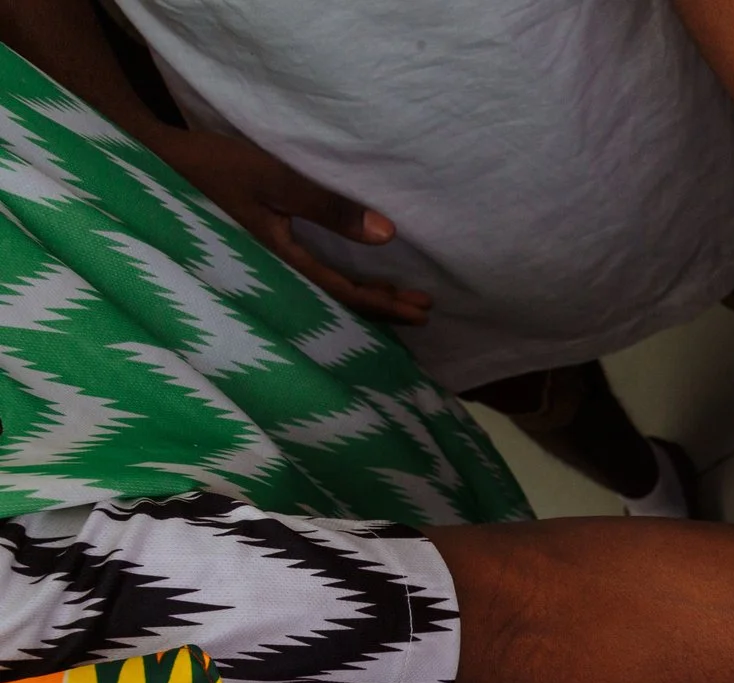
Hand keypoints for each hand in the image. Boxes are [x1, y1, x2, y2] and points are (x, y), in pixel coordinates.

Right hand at [149, 128, 432, 324]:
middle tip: (424, 312)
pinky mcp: (257, 250)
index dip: (386, 304)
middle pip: (339, 302)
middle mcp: (275, 273)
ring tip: (399, 301)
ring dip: (365, 299)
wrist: (150, 161)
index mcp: (281, 261)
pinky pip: (309, 280)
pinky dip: (339, 286)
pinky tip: (351, 281)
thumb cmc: (212, 167)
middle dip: (383, 308)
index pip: (346, 294)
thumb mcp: (273, 180)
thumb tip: (387, 235)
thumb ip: (327, 207)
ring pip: (324, 295)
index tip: (421, 309)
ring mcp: (265, 264)